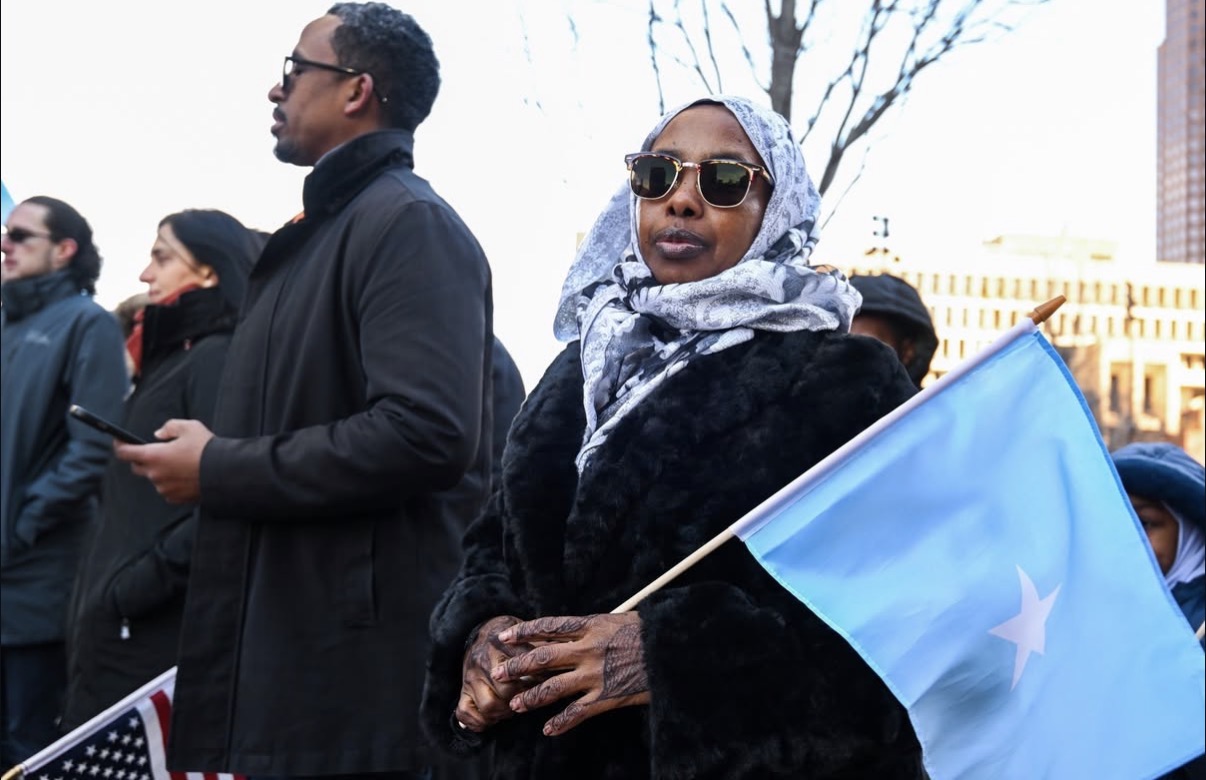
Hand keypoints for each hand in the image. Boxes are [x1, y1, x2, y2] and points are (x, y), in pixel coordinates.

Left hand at [113, 419, 213, 503]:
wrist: (225, 472)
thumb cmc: (207, 448)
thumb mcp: (189, 427)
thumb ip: (169, 426)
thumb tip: (158, 434)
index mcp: (154, 455)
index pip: (125, 452)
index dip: (120, 445)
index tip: (120, 441)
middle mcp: (155, 474)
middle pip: (137, 467)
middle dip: (143, 459)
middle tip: (159, 451)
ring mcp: (164, 488)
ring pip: (154, 478)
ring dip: (160, 471)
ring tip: (180, 464)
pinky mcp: (175, 498)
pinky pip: (166, 489)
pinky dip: (171, 482)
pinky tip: (186, 476)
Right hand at [454, 615, 537, 732]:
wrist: (483, 630)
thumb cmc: (513, 637)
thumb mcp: (528, 635)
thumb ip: (545, 647)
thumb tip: (565, 659)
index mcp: (500, 643)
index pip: (521, 669)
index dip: (537, 680)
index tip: (547, 684)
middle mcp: (482, 660)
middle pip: (506, 691)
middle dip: (522, 699)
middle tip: (531, 699)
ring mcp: (470, 677)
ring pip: (489, 705)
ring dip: (504, 712)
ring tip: (513, 708)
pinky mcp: (462, 691)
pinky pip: (465, 713)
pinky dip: (479, 722)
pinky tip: (494, 717)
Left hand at [493, 613, 649, 735]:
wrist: (674, 651)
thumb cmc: (653, 631)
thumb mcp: (622, 619)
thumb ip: (596, 626)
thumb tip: (575, 629)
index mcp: (592, 625)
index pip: (549, 627)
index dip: (524, 631)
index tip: (504, 637)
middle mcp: (588, 649)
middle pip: (542, 657)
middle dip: (517, 666)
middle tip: (497, 673)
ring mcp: (595, 674)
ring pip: (553, 687)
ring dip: (531, 697)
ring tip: (516, 705)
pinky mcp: (606, 697)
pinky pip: (577, 712)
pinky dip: (561, 723)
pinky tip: (548, 730)